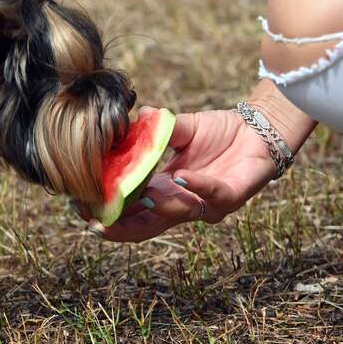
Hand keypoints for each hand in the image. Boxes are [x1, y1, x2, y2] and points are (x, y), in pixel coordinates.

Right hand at [78, 108, 277, 241]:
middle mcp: (184, 204)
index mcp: (166, 191)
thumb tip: (134, 116)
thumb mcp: (181, 129)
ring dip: (157, 205)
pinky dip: (195, 187)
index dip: (108, 215)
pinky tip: (179, 176)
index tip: (82, 209)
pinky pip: (211, 195)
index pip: (131, 213)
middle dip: (121, 227)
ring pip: (177, 214)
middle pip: (147, 227)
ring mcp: (208, 204)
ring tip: (137, 195)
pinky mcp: (232, 196)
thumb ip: (157, 129)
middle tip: (97, 222)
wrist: (260, 128)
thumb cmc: (220, 131)